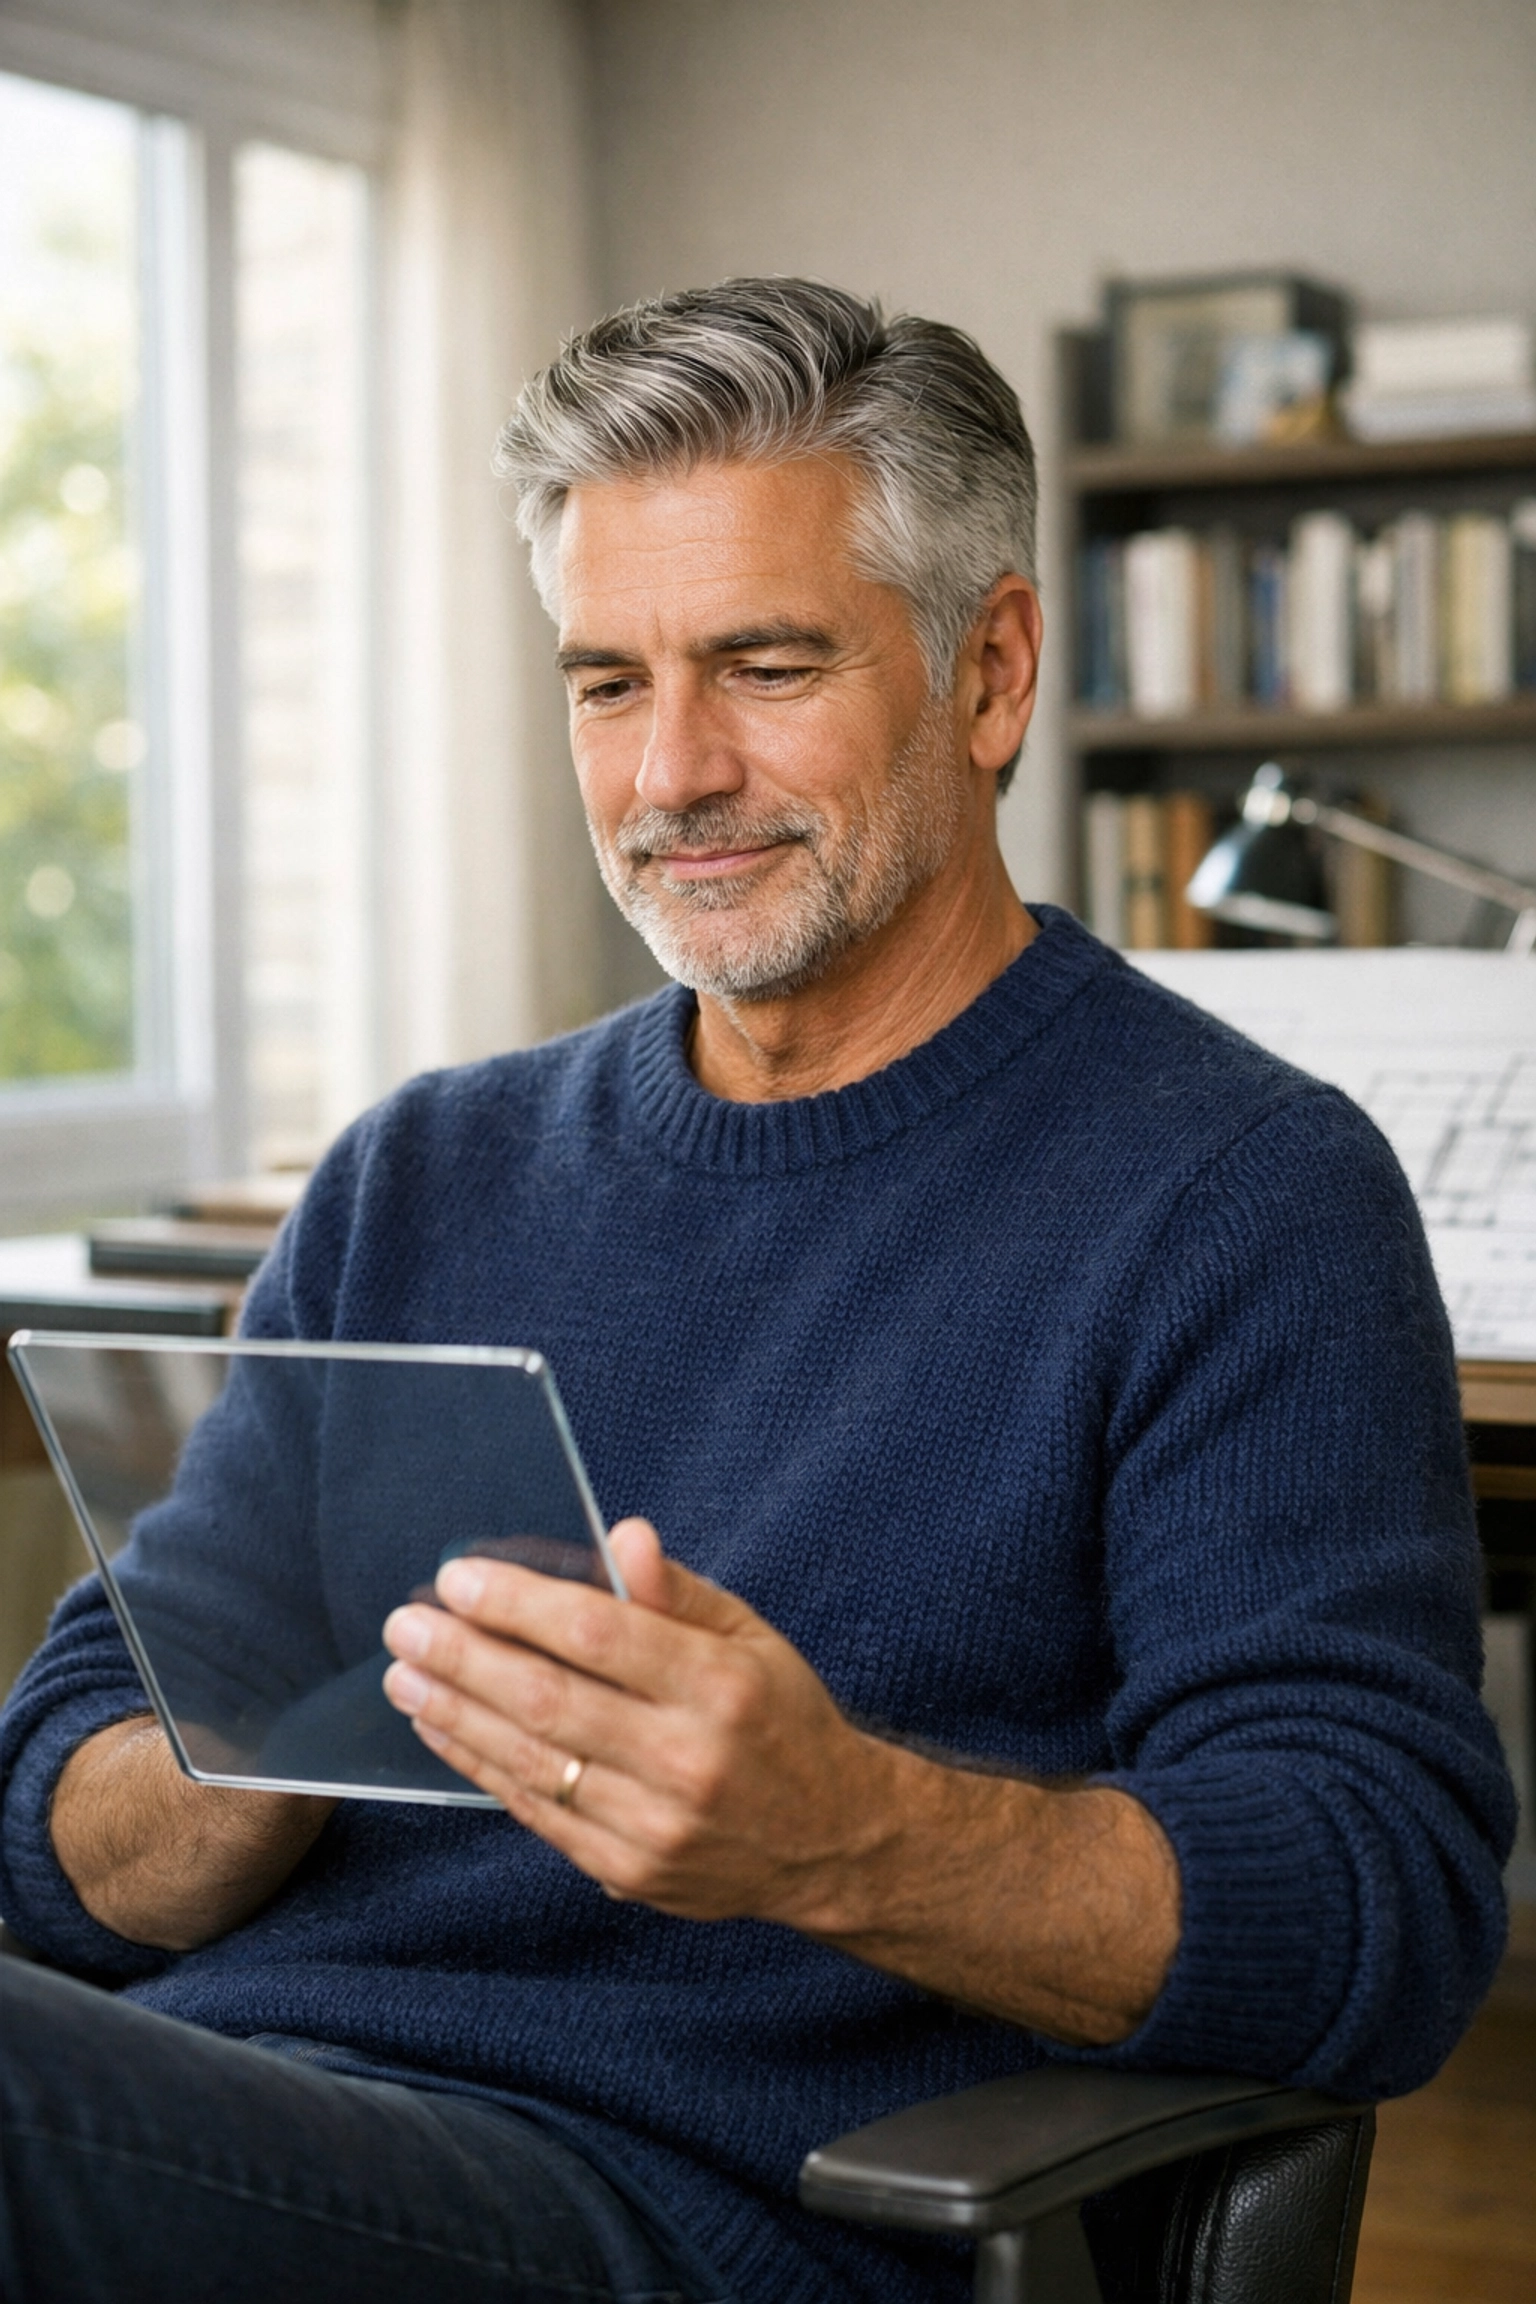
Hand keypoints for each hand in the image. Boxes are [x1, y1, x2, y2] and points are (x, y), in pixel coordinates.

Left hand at [380, 1522, 1180, 2042]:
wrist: (832, 1842)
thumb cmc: (781, 1719)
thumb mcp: (750, 1637)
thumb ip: (676, 1593)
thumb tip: (622, 1535)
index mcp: (721, 1686)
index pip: (598, 1634)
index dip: (518, 1604)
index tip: (458, 1578)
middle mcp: (687, 1758)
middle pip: (548, 1700)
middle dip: (462, 1657)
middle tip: (405, 1625)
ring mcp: (654, 1824)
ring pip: (530, 1761)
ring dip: (454, 1714)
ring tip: (405, 1676)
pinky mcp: (628, 1870)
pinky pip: (536, 1812)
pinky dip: (480, 1767)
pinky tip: (447, 1730)